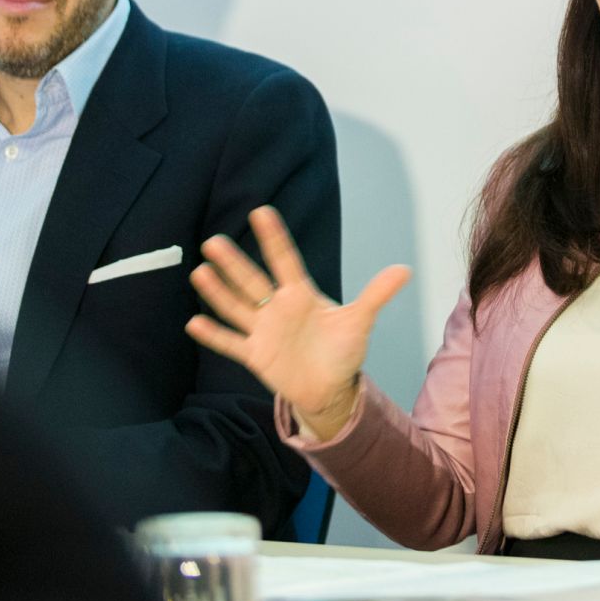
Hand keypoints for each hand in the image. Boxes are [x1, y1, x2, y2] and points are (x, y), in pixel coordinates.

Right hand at [185, 205, 410, 439]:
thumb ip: (376, 295)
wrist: (330, 388)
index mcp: (301, 294)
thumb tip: (405, 269)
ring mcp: (263, 330)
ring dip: (219, 291)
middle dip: (234, 264)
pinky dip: (214, 335)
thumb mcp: (359, 321)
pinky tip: (194, 322)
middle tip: (214, 242)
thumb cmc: (342, 350)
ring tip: (201, 272)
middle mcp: (277, 308)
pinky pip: (231, 343)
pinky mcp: (255, 355)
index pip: (285, 260)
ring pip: (236, 307)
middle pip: (252, 281)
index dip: (274, 238)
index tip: (261, 212)